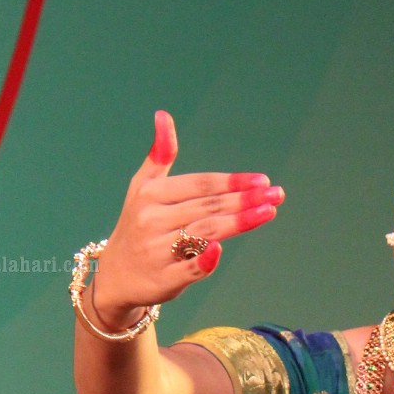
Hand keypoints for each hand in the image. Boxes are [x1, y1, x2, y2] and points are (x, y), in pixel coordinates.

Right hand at [93, 111, 283, 321]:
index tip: (262, 180)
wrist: (118, 276)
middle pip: (208, 207)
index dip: (231, 182)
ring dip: (239, 222)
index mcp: (150, 195)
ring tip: (269, 212)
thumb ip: (159, 156)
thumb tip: (164, 114)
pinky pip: (189, 268)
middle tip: (276, 194)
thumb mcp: (142, 188)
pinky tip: (221, 249)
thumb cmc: (138, 226)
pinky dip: (205, 260)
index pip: (199, 185)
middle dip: (244, 200)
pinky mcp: (164, 279)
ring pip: (205, 232)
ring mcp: (157, 251)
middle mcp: (152, 220)